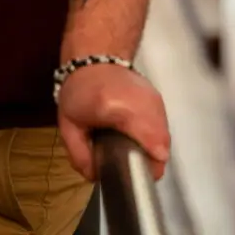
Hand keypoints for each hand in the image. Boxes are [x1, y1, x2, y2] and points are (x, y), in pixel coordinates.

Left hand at [56, 64, 169, 182]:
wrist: (93, 59)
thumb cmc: (79, 91)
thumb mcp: (69, 126)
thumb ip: (81, 155)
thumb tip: (98, 176)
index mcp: (120, 109)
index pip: (150, 145)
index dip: (142, 166)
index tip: (129, 169)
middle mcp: (145, 103)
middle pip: (160, 146)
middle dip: (146, 160)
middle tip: (127, 159)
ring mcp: (155, 99)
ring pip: (164, 138)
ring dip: (150, 148)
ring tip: (130, 145)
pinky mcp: (159, 98)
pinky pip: (162, 127)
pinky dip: (153, 135)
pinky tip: (136, 132)